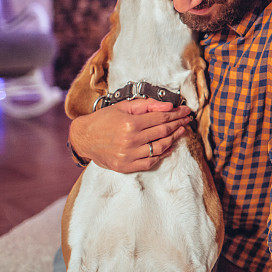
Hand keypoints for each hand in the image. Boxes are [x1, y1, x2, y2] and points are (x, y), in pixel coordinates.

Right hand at [68, 98, 191, 172]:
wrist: (84, 137)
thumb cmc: (104, 119)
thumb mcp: (124, 106)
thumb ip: (147, 105)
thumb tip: (169, 106)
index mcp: (130, 123)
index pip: (161, 118)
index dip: (176, 114)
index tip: (186, 110)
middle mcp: (130, 140)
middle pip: (163, 132)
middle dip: (179, 124)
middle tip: (187, 119)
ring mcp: (129, 155)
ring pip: (160, 148)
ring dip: (174, 139)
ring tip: (181, 131)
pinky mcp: (126, 167)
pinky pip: (150, 162)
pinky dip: (162, 155)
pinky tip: (169, 147)